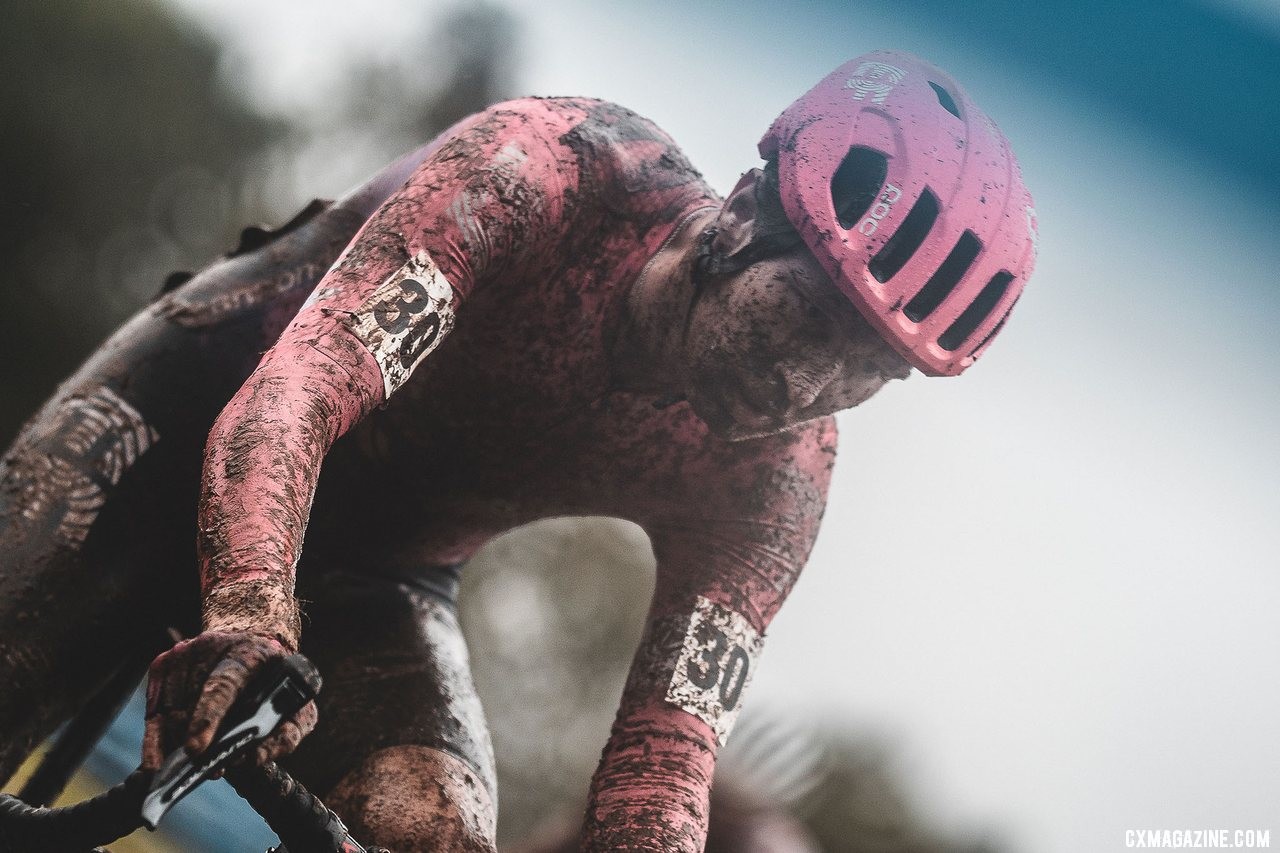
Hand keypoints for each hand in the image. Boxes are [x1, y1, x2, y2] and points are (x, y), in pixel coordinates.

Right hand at [142, 630, 317, 770]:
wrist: (252, 641)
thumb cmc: (277, 680)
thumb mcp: (297, 703)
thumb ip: (286, 734)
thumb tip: (253, 760)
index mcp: (249, 652)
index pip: (224, 684)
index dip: (208, 717)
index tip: (196, 749)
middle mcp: (211, 647)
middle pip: (191, 703)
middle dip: (194, 740)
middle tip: (207, 768)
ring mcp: (184, 653)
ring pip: (170, 710)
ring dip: (178, 741)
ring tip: (195, 764)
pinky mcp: (163, 663)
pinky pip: (155, 709)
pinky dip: (158, 737)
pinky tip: (160, 761)